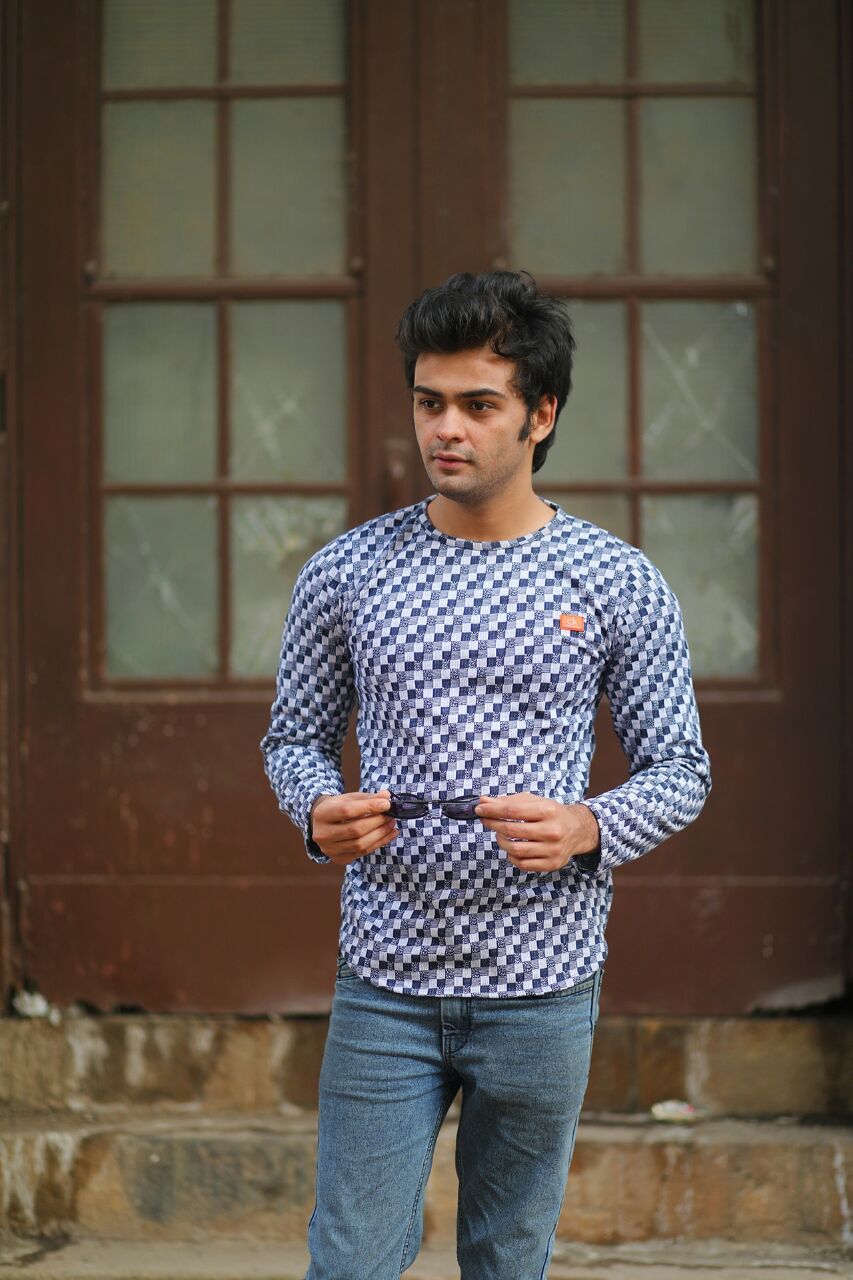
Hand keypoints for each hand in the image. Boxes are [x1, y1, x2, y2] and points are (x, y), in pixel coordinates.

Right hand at [310, 790, 397, 864]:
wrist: (321, 824)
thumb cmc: (338, 808)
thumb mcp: (349, 798)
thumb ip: (368, 798)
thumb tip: (386, 797)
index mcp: (322, 814)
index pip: (347, 811)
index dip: (369, 807)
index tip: (386, 804)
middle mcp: (322, 834)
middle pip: (355, 830)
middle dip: (377, 822)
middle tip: (391, 815)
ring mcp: (329, 849)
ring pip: (360, 844)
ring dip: (380, 834)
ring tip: (391, 824)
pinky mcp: (338, 859)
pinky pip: (362, 853)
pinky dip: (379, 843)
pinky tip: (389, 834)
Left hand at [474, 793, 600, 872]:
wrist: (578, 830)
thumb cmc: (551, 813)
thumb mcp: (534, 801)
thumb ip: (508, 801)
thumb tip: (483, 802)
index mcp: (548, 811)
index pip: (512, 811)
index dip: (492, 810)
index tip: (479, 809)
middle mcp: (552, 831)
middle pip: (511, 830)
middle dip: (493, 824)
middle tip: (485, 820)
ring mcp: (553, 850)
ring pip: (515, 849)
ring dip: (501, 841)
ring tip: (499, 834)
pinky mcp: (552, 864)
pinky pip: (522, 864)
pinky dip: (511, 856)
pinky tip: (511, 848)